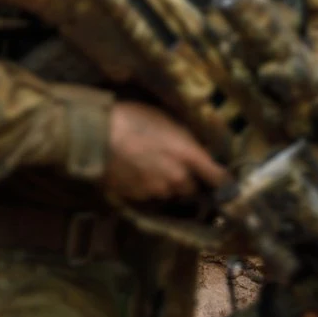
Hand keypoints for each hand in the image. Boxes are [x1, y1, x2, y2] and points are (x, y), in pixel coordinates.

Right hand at [101, 100, 226, 202]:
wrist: (93, 135)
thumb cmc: (131, 118)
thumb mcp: (164, 119)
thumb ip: (185, 140)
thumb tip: (197, 151)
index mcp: (188, 156)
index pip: (219, 178)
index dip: (224, 181)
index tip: (224, 181)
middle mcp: (177, 179)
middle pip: (191, 189)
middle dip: (187, 180)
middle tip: (174, 166)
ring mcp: (156, 191)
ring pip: (169, 193)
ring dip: (165, 185)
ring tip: (149, 168)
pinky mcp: (137, 198)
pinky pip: (148, 195)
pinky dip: (145, 187)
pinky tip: (133, 172)